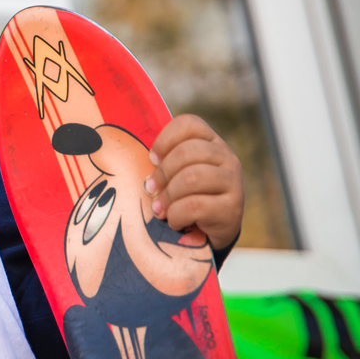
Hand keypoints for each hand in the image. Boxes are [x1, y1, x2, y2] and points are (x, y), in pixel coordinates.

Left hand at [145, 114, 243, 250]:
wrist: (210, 234)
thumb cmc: (184, 197)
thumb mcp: (175, 174)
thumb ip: (162, 162)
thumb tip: (125, 161)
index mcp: (211, 142)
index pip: (189, 124)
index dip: (165, 139)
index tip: (152, 159)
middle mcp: (227, 158)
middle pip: (187, 152)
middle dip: (162, 173)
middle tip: (150, 190)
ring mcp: (233, 182)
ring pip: (192, 177)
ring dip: (168, 196)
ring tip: (159, 209)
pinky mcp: (232, 209)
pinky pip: (196, 205)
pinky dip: (177, 215)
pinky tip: (174, 222)